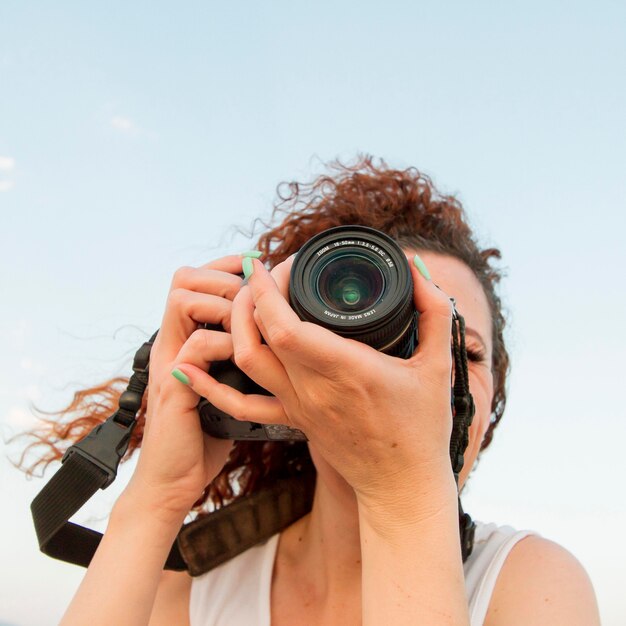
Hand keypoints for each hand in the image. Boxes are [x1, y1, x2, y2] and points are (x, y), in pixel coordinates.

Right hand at [123, 256, 244, 520]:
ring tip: (246, 321)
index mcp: (184, 340)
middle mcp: (172, 344)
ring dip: (223, 304)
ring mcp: (170, 361)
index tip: (251, 261)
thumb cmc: (203, 434)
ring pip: (185, 301)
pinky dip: (223, 342)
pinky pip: (198, 345)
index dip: (220, 266)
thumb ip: (233, 360)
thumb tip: (270, 340)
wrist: (174, 479)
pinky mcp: (175, 386)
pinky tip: (241, 353)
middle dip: (221, 277)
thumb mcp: (223, 386)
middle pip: (182, 280)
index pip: (192, 282)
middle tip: (249, 290)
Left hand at [175, 255, 456, 519]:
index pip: (286, 326)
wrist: (401, 486)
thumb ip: (434, 312)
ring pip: (244, 362)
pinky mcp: (292, 420)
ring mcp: (297, 407)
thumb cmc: (423, 428)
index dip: (266, 291)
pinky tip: (188, 367)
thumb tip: (418, 268)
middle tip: (262, 272)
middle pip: (257, 335)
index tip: (265, 264)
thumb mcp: (439, 365)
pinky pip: (240, 406)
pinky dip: (211, 385)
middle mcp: (313, 388)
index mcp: (348, 370)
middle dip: (250, 295)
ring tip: (242, 299)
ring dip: (233, 326)